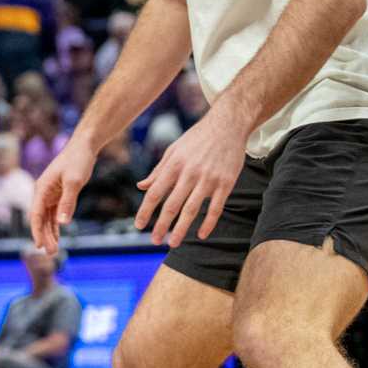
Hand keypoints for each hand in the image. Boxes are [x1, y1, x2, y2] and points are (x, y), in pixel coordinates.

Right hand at [31, 139, 97, 254]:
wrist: (84, 146)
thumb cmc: (78, 161)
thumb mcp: (74, 182)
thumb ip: (68, 202)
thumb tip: (62, 223)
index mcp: (41, 189)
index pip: (35, 214)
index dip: (36, 231)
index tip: (39, 246)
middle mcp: (42, 192)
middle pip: (40, 219)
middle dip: (44, 236)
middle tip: (51, 253)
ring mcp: (50, 194)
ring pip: (46, 218)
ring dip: (49, 233)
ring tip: (54, 250)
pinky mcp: (58, 194)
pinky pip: (54, 214)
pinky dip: (55, 226)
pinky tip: (58, 237)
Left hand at [135, 110, 249, 247]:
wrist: (228, 124)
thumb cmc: (197, 138)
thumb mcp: (173, 150)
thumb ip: (158, 170)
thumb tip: (141, 187)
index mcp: (174, 164)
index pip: (155, 192)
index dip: (146, 211)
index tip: (139, 226)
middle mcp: (189, 173)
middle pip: (172, 205)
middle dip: (161, 225)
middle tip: (154, 241)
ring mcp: (209, 179)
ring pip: (192, 209)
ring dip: (181, 228)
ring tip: (172, 243)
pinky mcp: (226, 183)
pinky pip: (216, 208)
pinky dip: (208, 223)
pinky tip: (200, 235)